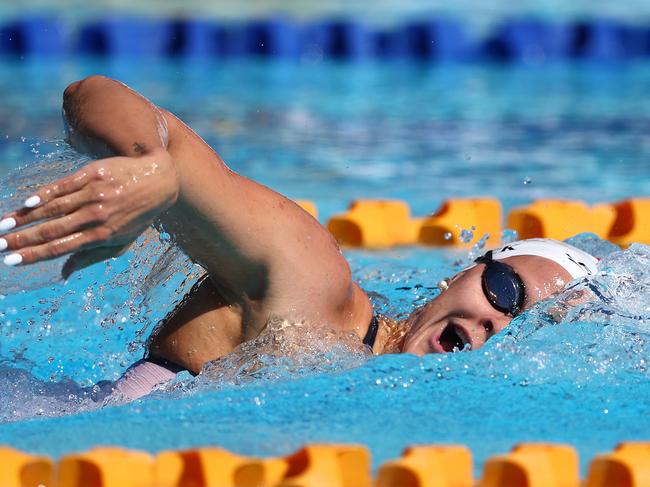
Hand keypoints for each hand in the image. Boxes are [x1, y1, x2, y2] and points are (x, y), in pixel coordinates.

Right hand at [0, 149, 177, 277]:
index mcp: (101, 235)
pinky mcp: (91, 175)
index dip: (34, 255)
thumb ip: (92, 256)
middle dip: (21, 239)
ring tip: (3, 225)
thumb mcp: (122, 241)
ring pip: (53, 208)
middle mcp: (95, 216)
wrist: (158, 180)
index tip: (11, 261)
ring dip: (25, 218)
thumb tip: (64, 273)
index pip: (61, 248)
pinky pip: (62, 186)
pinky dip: (44, 194)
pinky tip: (27, 203)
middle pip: (52, 230)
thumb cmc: (138, 215)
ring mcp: (92, 194)